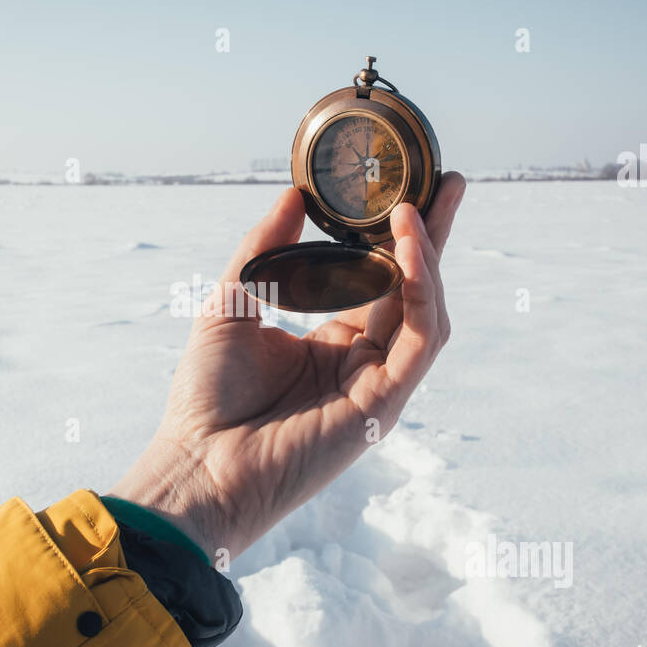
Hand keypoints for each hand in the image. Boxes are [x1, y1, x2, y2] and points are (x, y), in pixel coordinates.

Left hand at [109, 172, 465, 559]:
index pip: (377, 281)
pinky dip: (422, 289)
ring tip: (419, 203)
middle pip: (412, 290)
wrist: (197, 465)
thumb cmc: (207, 399)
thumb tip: (293, 194)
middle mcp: (361, 363)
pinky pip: (420, 338)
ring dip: (430, 256)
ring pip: (426, 311)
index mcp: (330, 345)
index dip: (394, 238)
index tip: (404, 189)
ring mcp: (377, 384)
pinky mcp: (385, 403)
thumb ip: (264, 250)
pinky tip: (409, 245)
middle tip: (449, 180)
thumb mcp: (230, 304)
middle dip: (434, 236)